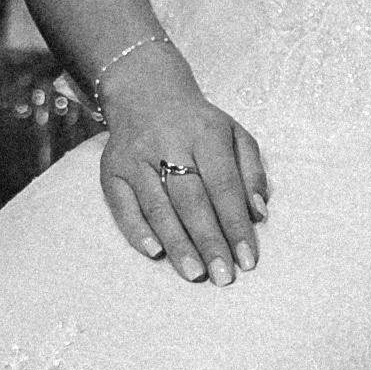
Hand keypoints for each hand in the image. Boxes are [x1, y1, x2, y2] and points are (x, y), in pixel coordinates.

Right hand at [96, 36, 267, 282]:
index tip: (248, 259)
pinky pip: (122, 205)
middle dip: (209, 241)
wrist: (146, 93)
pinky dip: (136, 230)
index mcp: (206, 134)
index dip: (236, 224)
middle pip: (191, 199)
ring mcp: (136, 158)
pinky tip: (154, 253)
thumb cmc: (199, 125)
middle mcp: (169, 144)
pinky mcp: (111, 169)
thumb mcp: (235, 134)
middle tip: (222, 276)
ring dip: (177, 243)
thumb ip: (252, 172)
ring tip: (195, 273)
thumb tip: (259, 213)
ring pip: (158, 205)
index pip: (224, 186)